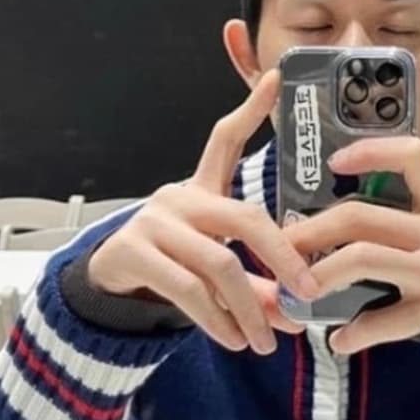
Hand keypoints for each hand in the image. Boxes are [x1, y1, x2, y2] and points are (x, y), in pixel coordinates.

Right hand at [89, 70, 320, 353]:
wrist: (109, 281)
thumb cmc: (174, 262)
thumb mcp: (215, 261)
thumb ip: (257, 280)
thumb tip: (297, 313)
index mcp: (201, 189)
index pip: (224, 139)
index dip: (251, 110)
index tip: (278, 78)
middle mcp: (178, 197)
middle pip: (244, 219)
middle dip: (284, 258)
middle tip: (310, 293)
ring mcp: (154, 224)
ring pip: (219, 265)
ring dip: (251, 308)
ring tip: (269, 341)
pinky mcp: (134, 254)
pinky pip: (189, 290)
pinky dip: (218, 321)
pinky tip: (235, 340)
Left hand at [284, 137, 419, 353]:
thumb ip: (391, 208)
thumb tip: (314, 206)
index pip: (412, 157)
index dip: (371, 152)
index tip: (334, 162)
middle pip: (363, 217)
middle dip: (312, 230)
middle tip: (282, 243)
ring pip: (364, 259)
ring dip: (321, 274)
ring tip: (297, 289)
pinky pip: (386, 320)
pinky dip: (356, 332)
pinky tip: (338, 338)